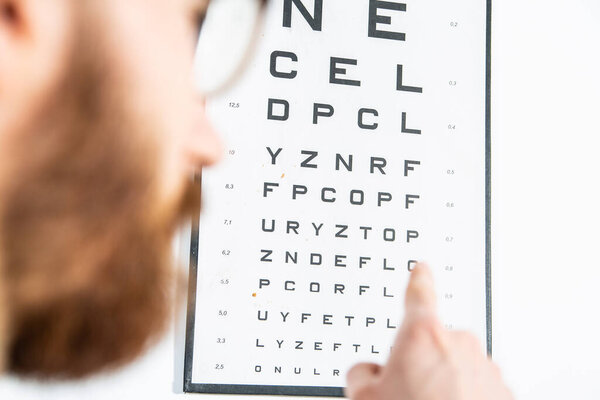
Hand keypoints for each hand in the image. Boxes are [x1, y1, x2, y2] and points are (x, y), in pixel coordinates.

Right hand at [345, 264, 512, 399]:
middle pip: (431, 344)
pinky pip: (475, 388)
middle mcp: (459, 344)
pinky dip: (463, 398)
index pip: (419, 294)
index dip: (418, 279)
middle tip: (405, 395)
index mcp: (422, 335)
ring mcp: (484, 369)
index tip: (422, 268)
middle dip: (418, 364)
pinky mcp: (503, 392)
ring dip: (442, 384)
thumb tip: (367, 373)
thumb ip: (361, 375)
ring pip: (454, 369)